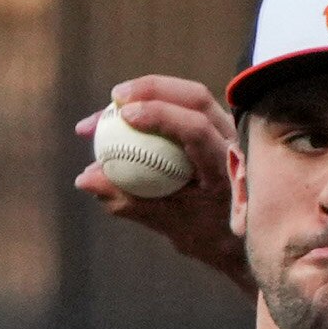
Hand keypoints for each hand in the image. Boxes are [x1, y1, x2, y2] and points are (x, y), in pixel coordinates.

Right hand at [73, 76, 246, 286]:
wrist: (244, 239)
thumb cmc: (209, 236)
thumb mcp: (168, 225)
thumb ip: (128, 201)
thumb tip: (83, 178)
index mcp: (227, 169)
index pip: (197, 128)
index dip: (161, 115)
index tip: (125, 115)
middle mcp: (235, 142)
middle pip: (195, 97)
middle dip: (151, 89)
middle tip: (114, 99)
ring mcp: (231, 130)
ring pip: (192, 96)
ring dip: (152, 91)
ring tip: (114, 104)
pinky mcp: (221, 126)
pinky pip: (187, 105)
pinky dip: (158, 104)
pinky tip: (129, 114)